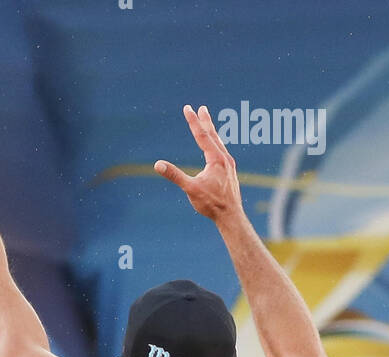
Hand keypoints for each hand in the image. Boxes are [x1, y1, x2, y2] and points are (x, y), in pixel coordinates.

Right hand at [155, 105, 242, 224]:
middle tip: (201, 108)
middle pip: (213, 135)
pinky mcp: (230, 173)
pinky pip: (222, 154)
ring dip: (212, 133)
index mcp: (216, 159)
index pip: (202, 136)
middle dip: (206, 121)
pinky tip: (216, 151)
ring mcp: (229, 166)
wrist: (231, 216)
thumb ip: (175, 175)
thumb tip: (158, 165)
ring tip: (209, 126)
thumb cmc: (211, 204)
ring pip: (220, 144)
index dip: (193, 121)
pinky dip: (217, 146)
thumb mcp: (190, 189)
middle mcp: (225, 158)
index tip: (188, 108)